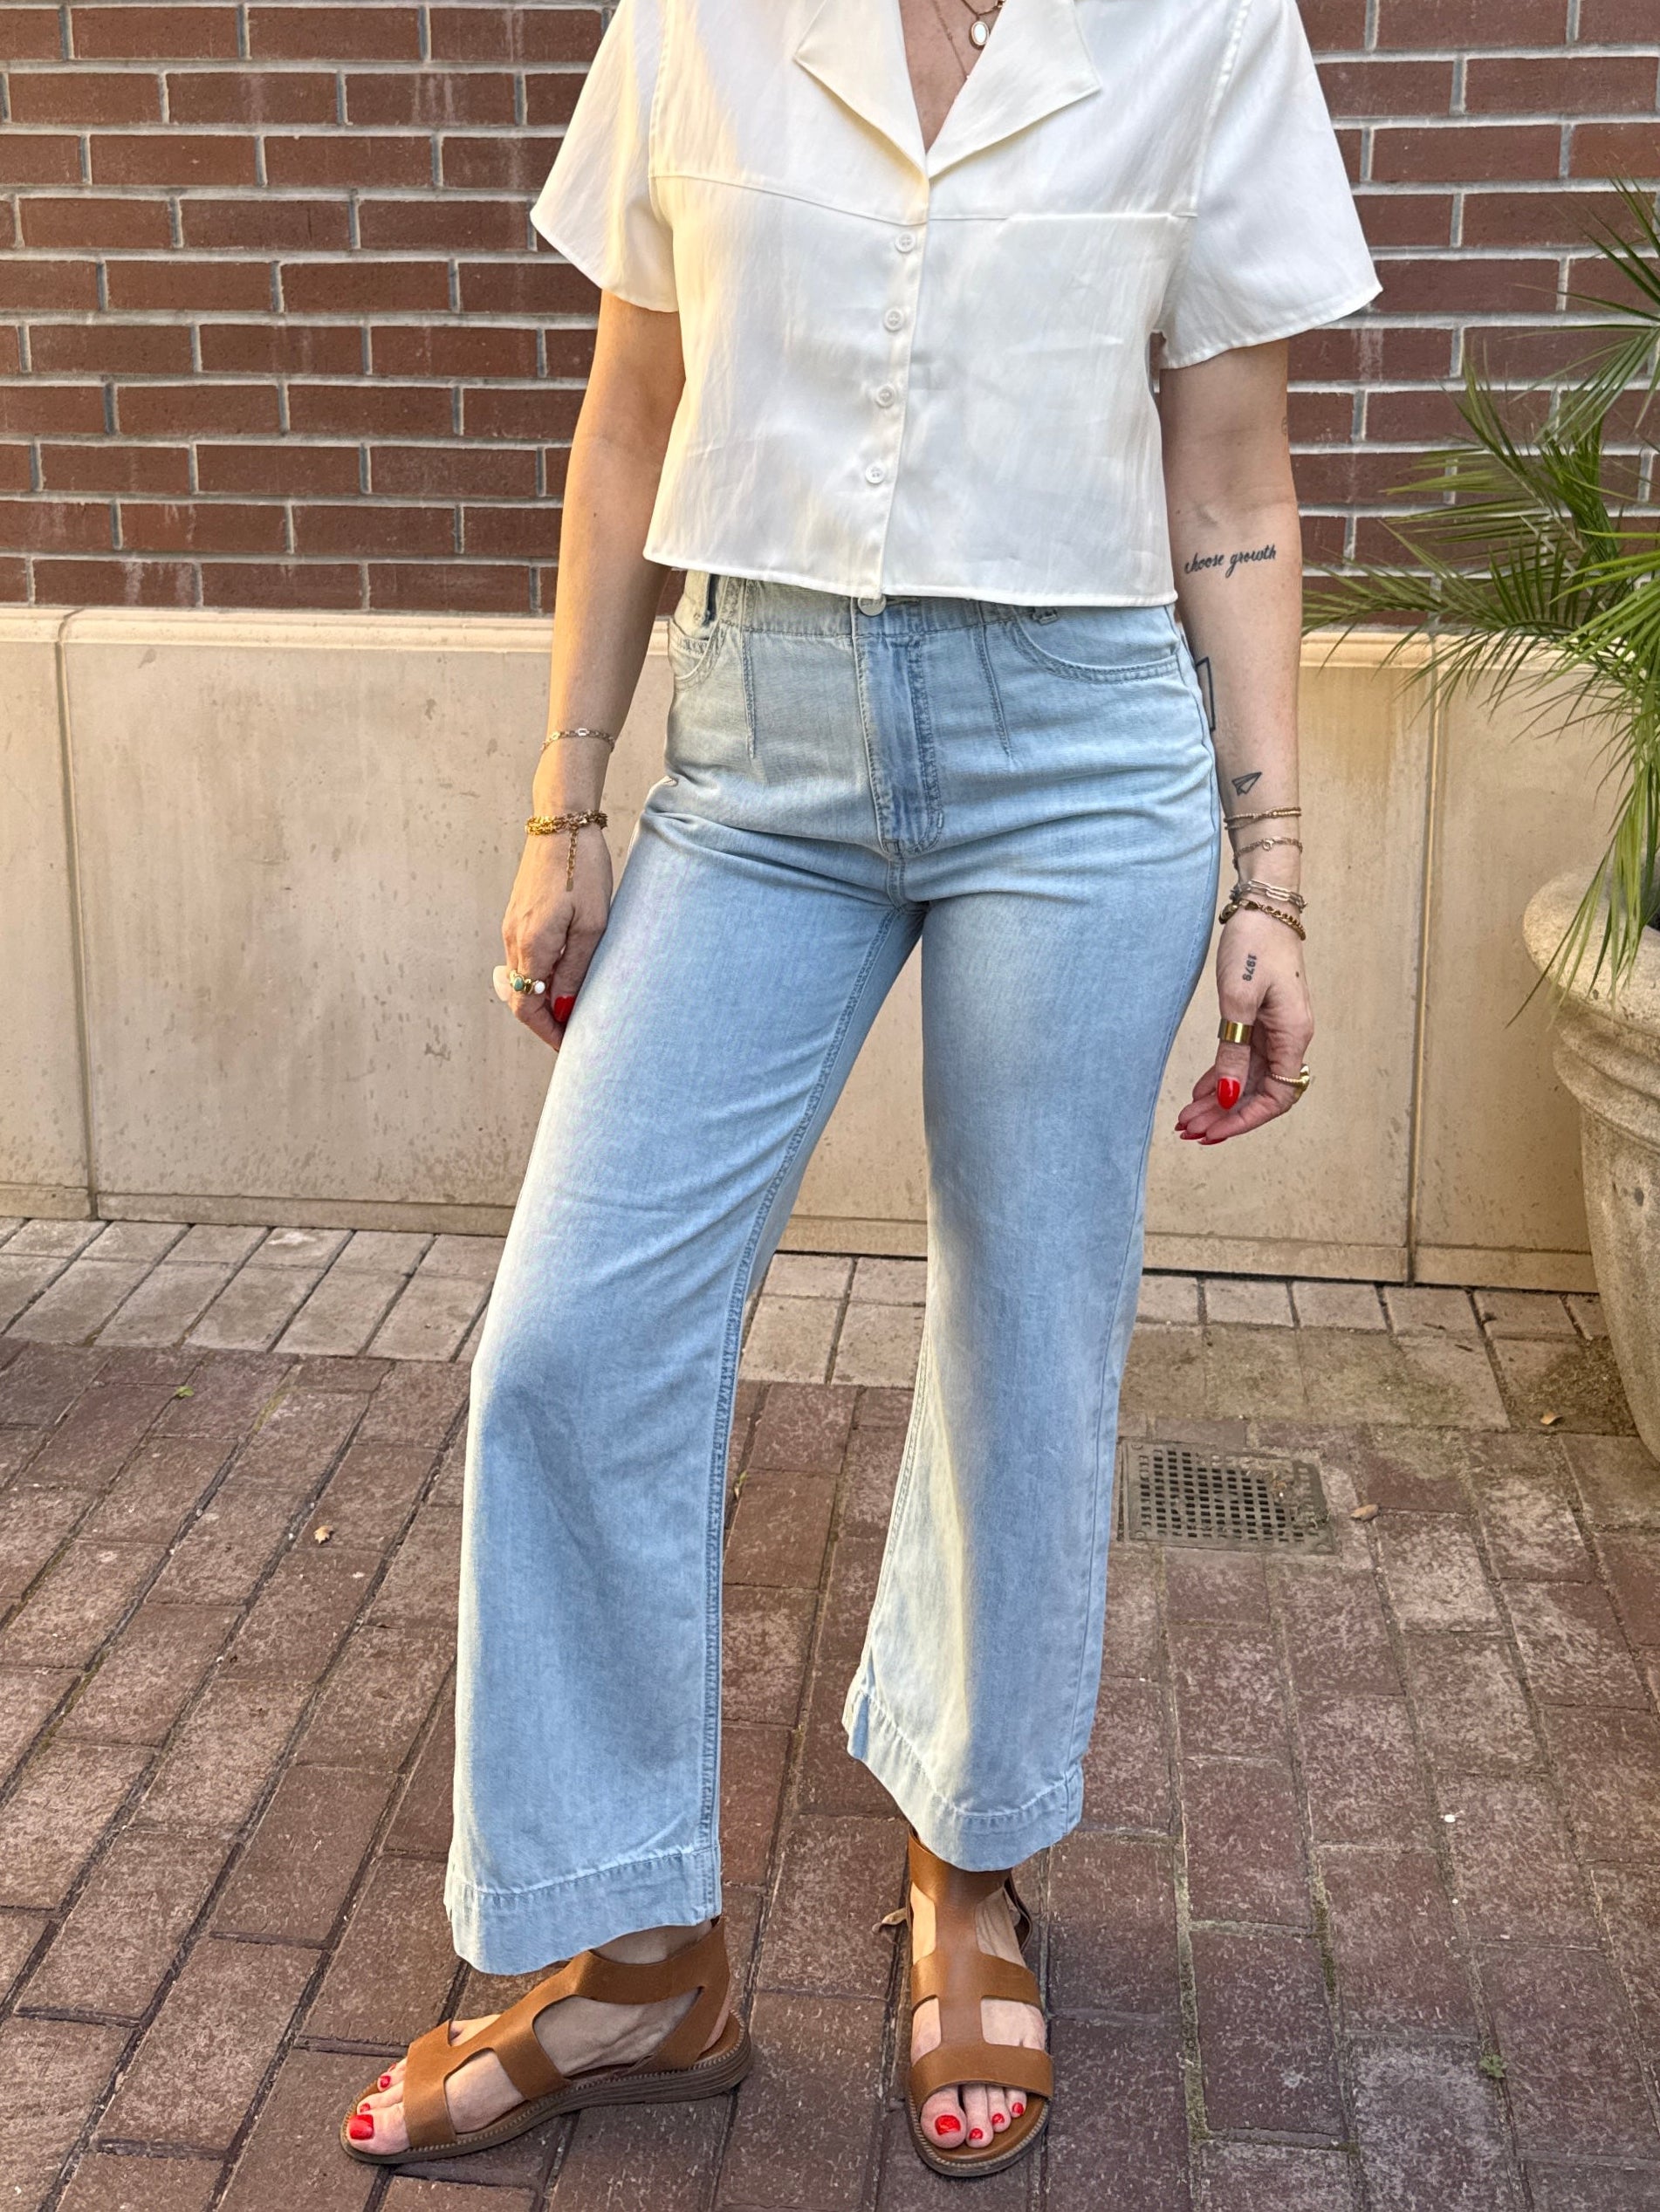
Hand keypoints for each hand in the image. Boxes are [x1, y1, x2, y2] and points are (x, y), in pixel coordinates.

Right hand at [496, 826, 613, 1050]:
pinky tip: (564, 977)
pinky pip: (523, 958)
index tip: (570, 1046)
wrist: (562, 823)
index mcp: (533, 945)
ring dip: (543, 999)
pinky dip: (540, 976)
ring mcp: (512, 927)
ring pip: (522, 979)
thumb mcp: (592, 924)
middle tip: (575, 1034)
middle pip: (521, 997)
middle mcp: (514, 940)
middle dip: (546, 1021)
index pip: (528, 1007)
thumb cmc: (584, 870)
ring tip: (574, 1008)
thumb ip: (575, 969)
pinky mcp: (516, 916)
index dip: (548, 1032)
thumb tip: (564, 1008)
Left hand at [1175, 909, 1311, 1144]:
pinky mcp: (1261, 1021)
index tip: (1213, 1131)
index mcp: (1292, 1036)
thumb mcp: (1238, 1000)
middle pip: (1259, 1093)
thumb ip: (1233, 1052)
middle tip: (1188, 1131)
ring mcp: (1275, 1031)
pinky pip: (1243, 1060)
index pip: (1276, 1096)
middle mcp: (1288, 1039)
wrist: (1264, 907)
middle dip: (1225, 1116)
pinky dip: (1221, 1078)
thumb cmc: (1255, 945)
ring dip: (1220, 1102)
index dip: (1245, 1119)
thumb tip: (1228, 1098)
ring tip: (1187, 1119)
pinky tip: (1199, 1093)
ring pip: (1248, 1080)